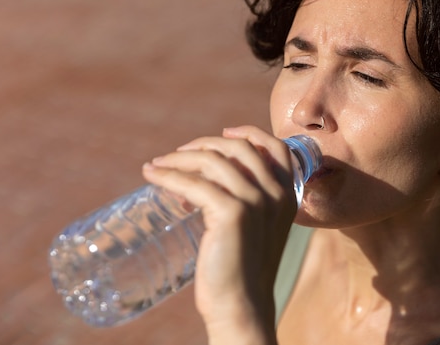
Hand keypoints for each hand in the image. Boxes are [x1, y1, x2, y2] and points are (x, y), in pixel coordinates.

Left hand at [142, 126, 295, 343]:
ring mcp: (256, 201)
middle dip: (204, 144)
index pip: (276, 147)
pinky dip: (169, 175)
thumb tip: (206, 177)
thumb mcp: (256, 227)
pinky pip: (194, 183)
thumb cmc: (242, 269)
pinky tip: (152, 176)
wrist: (241, 305)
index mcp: (287, 195)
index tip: (224, 134)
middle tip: (178, 154)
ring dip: (180, 158)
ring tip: (158, 165)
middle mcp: (276, 194)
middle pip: (239, 148)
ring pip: (213, 161)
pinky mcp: (233, 213)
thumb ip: (247, 201)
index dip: (250, 133)